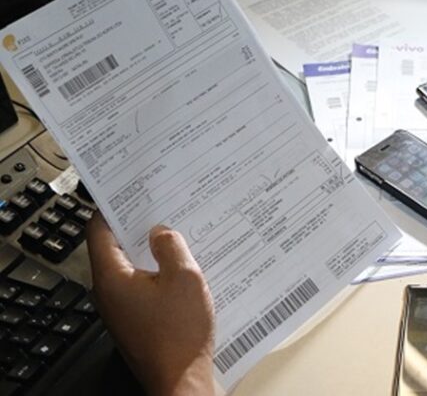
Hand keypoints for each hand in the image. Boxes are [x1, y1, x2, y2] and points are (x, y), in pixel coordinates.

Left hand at [86, 213, 215, 395]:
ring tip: (177, 238)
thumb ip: (171, 247)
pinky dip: (158, 275)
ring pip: (131, 270)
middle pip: (114, 249)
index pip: (99, 231)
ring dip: (151, 253)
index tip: (128, 192)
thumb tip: (161, 232)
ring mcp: (121, 311)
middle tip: (160, 209)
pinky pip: (143, 289)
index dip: (113, 207)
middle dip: (137, 228)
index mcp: (112, 278)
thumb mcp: (185, 277)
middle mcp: (109, 294)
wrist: (181, 380)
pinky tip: (182, 272)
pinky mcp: (136, 323)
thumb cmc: (180, 334)